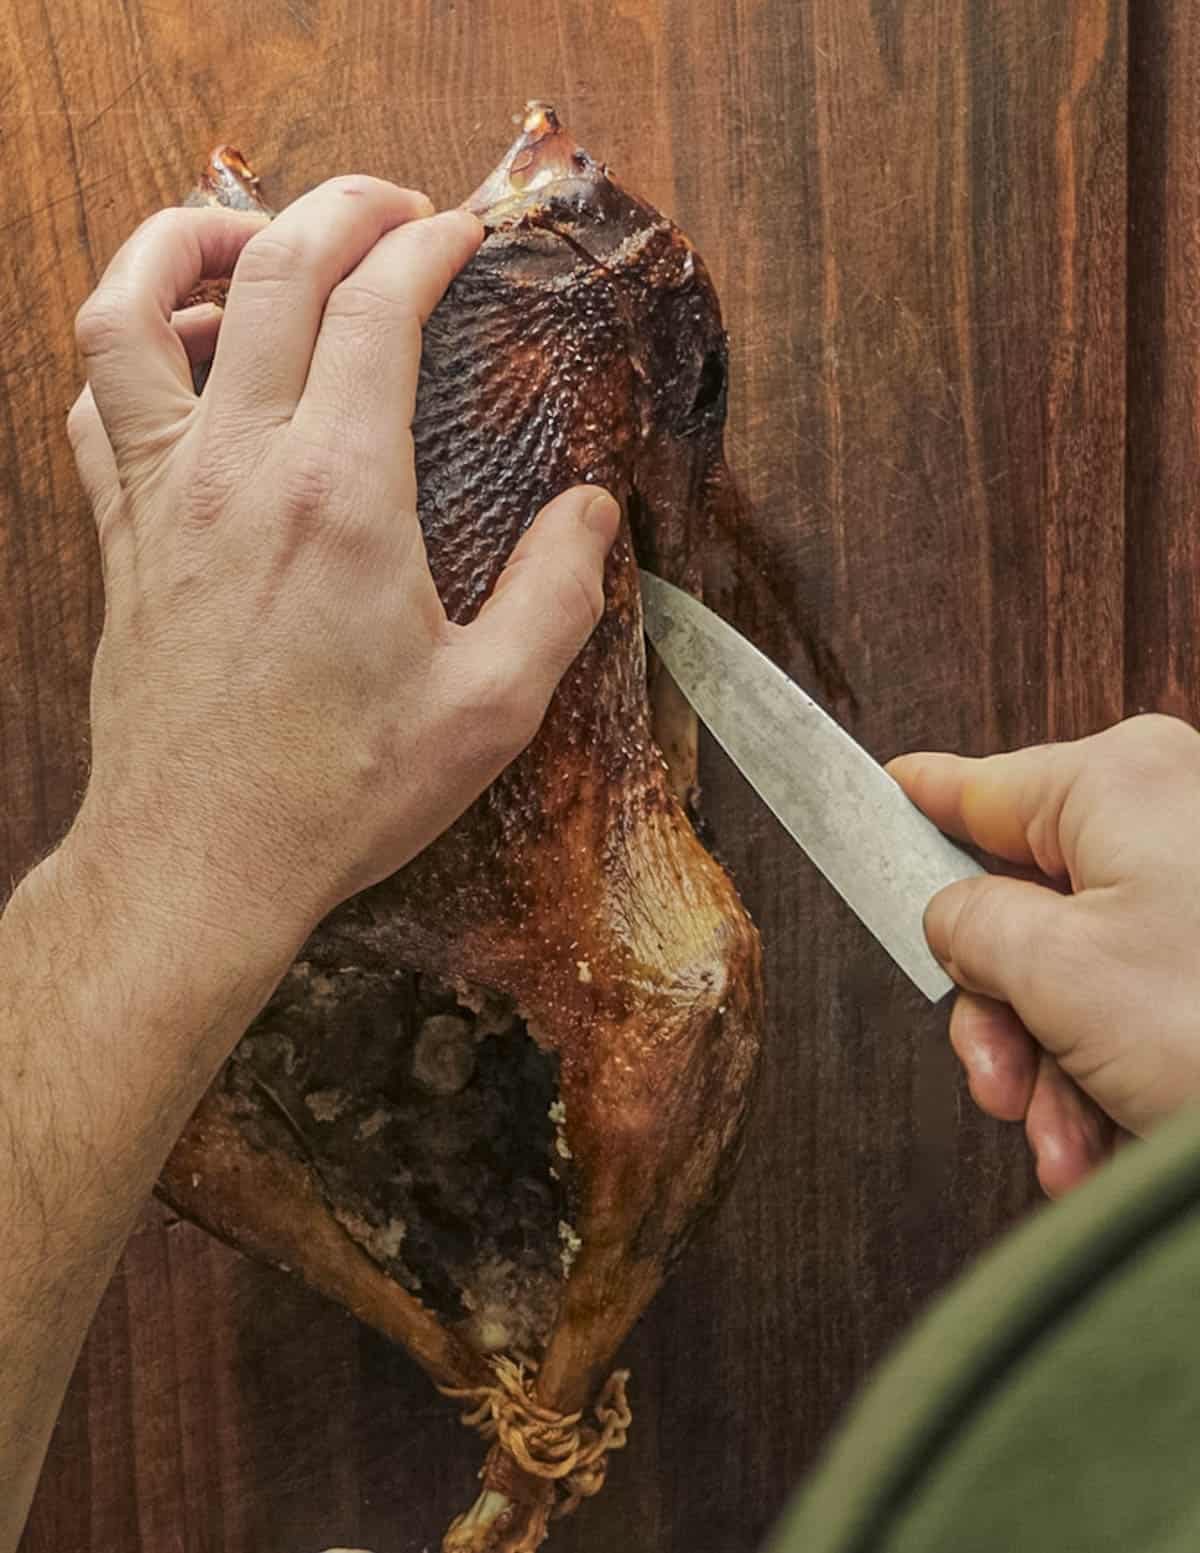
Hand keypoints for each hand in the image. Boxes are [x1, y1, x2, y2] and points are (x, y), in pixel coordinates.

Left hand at [67, 178, 618, 935]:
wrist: (200, 863)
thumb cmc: (340, 793)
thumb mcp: (492, 709)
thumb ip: (558, 594)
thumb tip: (591, 512)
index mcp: (340, 496)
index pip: (374, 306)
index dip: (425, 243)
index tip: (461, 235)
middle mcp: (237, 469)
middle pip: (266, 267)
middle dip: (338, 206)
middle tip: (390, 210)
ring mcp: (162, 496)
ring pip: (128, 307)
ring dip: (184, 240)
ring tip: (247, 239)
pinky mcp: (120, 536)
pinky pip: (94, 401)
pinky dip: (128, 348)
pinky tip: (180, 364)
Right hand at [890, 715, 1199, 1197]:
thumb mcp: (1057, 969)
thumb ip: (969, 926)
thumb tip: (950, 918)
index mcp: (1118, 783)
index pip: (975, 788)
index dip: (905, 808)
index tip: (857, 801)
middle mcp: (1164, 822)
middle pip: (1018, 909)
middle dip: (999, 1016)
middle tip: (995, 1082)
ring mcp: (1197, 894)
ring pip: (1071, 977)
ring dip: (1049, 1073)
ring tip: (1062, 1145)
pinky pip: (1130, 1009)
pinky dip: (1104, 1084)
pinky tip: (1099, 1145)